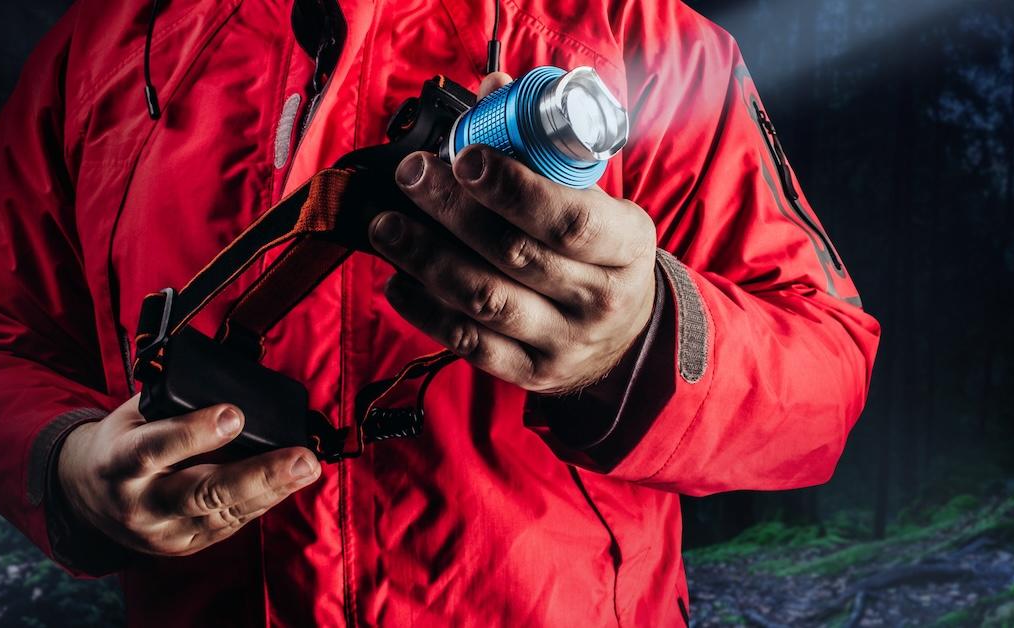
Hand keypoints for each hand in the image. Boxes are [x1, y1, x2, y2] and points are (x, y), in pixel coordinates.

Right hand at [56, 395, 320, 556]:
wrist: (89, 497)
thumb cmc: (123, 441)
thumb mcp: (133, 416)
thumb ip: (174, 404)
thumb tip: (233, 379)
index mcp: (117, 462)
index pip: (153, 449)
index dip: (193, 433)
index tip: (235, 414)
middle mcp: (139, 504)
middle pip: (201, 494)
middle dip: (257, 475)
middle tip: (301, 458)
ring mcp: (163, 532)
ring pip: (224, 514)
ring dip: (273, 489)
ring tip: (308, 467)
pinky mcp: (184, 547)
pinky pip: (231, 525)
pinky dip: (263, 501)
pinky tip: (289, 481)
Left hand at [369, 73, 657, 393]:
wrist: (626, 339)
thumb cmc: (603, 255)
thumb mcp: (600, 203)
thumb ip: (545, 150)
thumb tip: (493, 90)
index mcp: (626, 247)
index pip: (569, 219)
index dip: (513, 188)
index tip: (464, 157)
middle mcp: (598, 299)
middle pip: (515, 254)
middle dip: (453, 211)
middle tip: (412, 175)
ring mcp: (564, 342)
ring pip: (484, 300)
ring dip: (427, 259)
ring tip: (387, 225)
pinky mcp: (530, 373)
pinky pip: (468, 344)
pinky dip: (426, 311)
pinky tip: (397, 278)